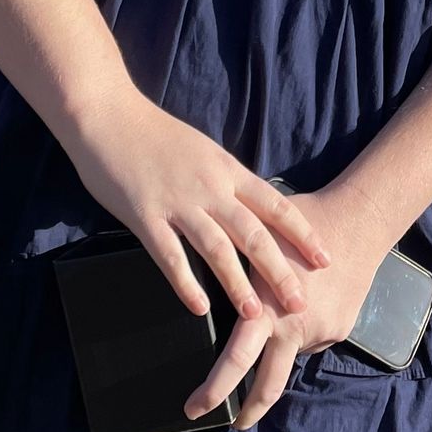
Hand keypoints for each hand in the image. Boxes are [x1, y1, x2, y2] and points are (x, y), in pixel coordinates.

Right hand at [61, 84, 330, 322]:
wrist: (107, 115)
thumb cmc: (155, 135)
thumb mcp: (204, 153)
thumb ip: (227, 182)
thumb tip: (252, 210)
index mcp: (228, 171)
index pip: (276, 205)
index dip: (302, 234)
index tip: (324, 258)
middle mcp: (210, 188)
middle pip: (254, 233)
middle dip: (279, 270)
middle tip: (300, 302)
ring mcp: (177, 203)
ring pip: (216, 248)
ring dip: (238, 284)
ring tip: (255, 315)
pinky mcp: (145, 216)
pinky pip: (169, 255)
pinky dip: (185, 283)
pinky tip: (199, 308)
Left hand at [183, 179, 392, 429]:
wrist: (358, 222)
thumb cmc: (297, 225)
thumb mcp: (254, 245)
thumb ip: (233, 275)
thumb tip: (204, 294)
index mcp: (266, 311)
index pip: (234, 362)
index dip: (213, 391)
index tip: (194, 409)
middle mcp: (294, 329)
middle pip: (268, 385)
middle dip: (249, 411)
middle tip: (234, 424)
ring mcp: (321, 332)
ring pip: (291, 353)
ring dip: (282, 343)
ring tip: (286, 305)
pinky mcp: (340, 330)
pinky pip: (313, 338)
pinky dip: (304, 328)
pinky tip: (310, 298)